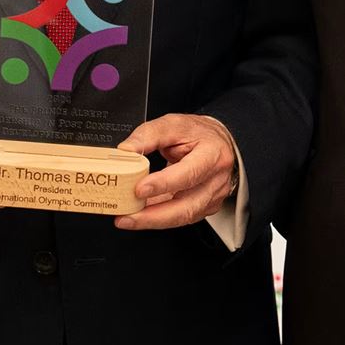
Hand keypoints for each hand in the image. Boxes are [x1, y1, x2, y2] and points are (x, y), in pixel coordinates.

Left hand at [112, 113, 237, 229]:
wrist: (217, 142)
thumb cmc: (198, 134)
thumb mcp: (173, 124)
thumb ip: (149, 135)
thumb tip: (127, 150)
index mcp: (212, 155)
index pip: (188, 174)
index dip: (163, 184)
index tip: (139, 189)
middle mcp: (216, 180)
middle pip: (186, 207)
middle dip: (153, 216)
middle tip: (128, 217)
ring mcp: (212, 197)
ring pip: (182, 217)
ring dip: (152, 220)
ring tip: (128, 219)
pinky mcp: (205, 208)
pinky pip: (180, 217)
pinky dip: (158, 218)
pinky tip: (141, 215)